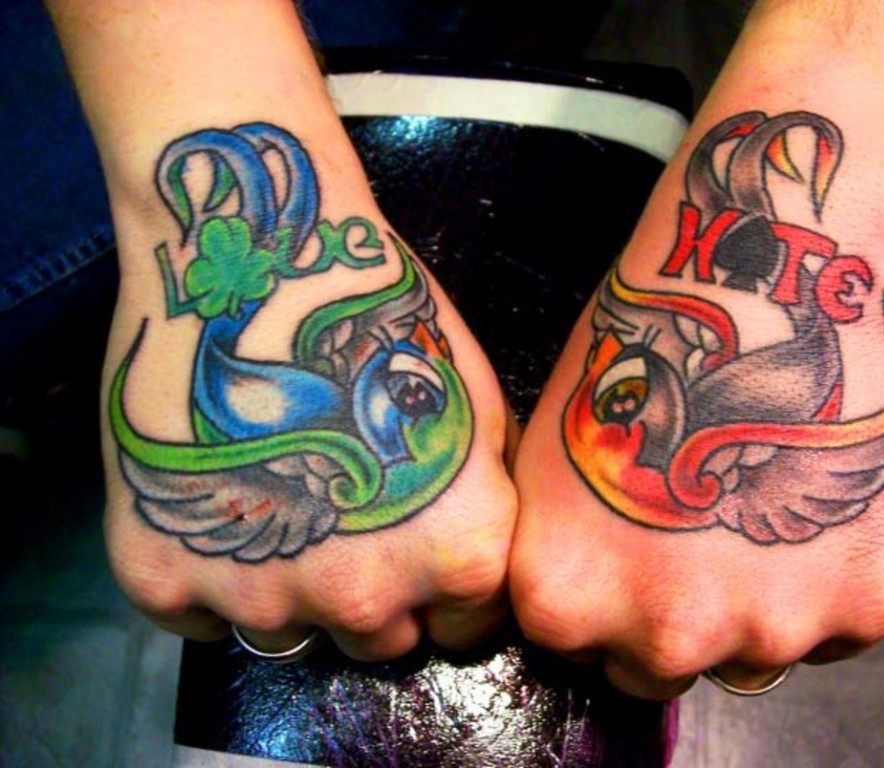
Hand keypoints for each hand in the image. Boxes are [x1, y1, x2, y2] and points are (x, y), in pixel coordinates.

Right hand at [102, 122, 515, 660]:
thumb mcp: (477, 404)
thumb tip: (479, 550)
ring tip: (277, 499)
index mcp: (459, 553)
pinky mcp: (160, 579)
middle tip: (347, 520)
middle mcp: (365, 599)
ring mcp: (256, 597)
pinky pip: (199, 618)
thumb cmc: (380, 319)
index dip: (451, 586)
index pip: (471, 626)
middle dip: (376, 596)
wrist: (253, 261)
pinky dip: (210, 574)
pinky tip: (221, 495)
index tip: (422, 546)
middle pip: (382, 642)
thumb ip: (486, 500)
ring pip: (290, 639)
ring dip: (292, 591)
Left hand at [509, 109, 883, 698]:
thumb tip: (573, 594)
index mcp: (565, 597)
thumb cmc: (639, 352)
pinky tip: (811, 505)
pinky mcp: (868, 605)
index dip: (595, 593)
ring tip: (756, 506)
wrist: (765, 280)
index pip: (567, 645)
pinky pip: (834, 628)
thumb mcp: (551, 455)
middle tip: (688, 534)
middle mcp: (664, 638)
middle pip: (655, 668)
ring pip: (749, 655)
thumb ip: (556, 545)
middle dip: (665, 616)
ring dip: (750, 603)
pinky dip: (825, 582)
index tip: (617, 546)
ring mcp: (772, 629)